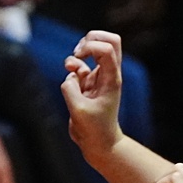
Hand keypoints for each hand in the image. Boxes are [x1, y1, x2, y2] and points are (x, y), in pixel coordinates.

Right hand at [62, 30, 125, 154]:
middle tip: (79, 52)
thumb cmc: (94, 130)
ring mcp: (99, 78)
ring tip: (71, 64)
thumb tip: (70, 75)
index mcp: (112, 78)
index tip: (79, 59)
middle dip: (90, 39)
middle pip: (109, 40)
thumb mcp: (78, 110)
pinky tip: (70, 75)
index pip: (107, 48)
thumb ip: (70, 89)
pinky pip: (80, 66)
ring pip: (93, 50)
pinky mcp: (88, 84)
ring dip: (79, 52)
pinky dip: (72, 66)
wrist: (99, 143)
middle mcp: (108, 74)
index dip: (90, 46)